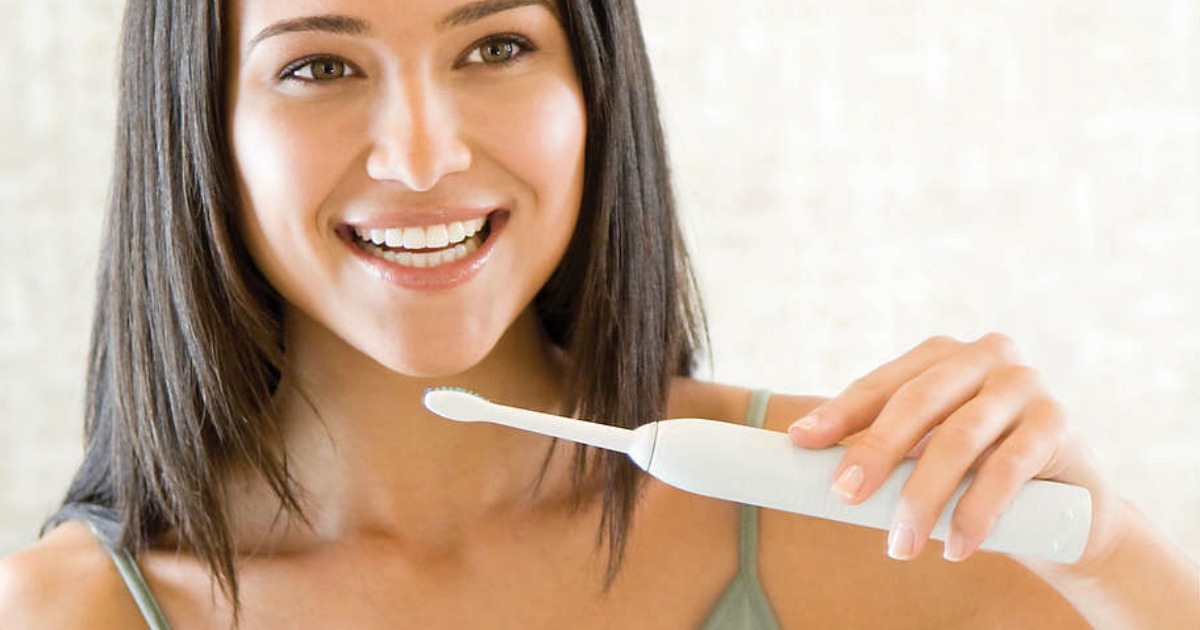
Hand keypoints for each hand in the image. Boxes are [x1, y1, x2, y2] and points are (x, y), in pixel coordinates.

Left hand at [786, 333, 1123, 567]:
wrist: (1070, 508)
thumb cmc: (978, 473)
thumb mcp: (927, 453)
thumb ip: (882, 448)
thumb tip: (805, 449)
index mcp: (943, 356)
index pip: (882, 384)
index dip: (840, 412)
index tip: (802, 441)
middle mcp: (986, 356)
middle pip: (917, 402)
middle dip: (875, 451)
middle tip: (844, 497)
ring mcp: (1027, 385)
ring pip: (959, 438)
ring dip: (923, 496)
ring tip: (900, 545)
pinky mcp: (1058, 423)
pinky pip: (1009, 467)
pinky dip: (977, 510)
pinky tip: (956, 546)